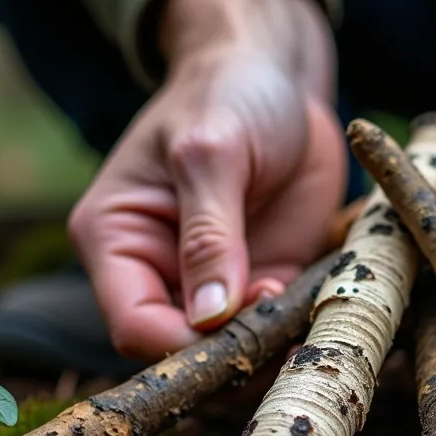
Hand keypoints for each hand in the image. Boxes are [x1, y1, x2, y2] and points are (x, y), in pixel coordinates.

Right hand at [67, 0, 343, 361]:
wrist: (277, 76)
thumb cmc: (227, 95)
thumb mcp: (212, 153)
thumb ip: (209, 233)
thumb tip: (208, 315)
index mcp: (116, 240)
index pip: (134, 325)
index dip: (180, 347)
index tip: (233, 341)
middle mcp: (157, 272)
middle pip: (180, 353)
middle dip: (230, 359)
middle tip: (281, 342)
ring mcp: (213, 285)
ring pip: (231, 354)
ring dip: (268, 354)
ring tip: (303, 329)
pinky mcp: (263, 284)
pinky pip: (275, 332)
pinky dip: (296, 335)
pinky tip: (319, 317)